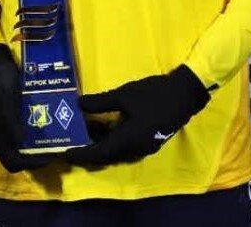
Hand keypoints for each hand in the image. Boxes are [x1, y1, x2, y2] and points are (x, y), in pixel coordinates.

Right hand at [0, 43, 56, 171]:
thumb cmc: (1, 78)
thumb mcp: (8, 95)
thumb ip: (12, 119)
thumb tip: (21, 142)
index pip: (12, 161)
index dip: (31, 164)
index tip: (50, 157)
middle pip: (14, 159)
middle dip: (34, 160)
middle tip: (54, 152)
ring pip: (15, 151)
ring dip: (32, 151)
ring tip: (51, 144)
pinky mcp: (3, 123)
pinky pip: (16, 140)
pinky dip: (29, 141)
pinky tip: (42, 133)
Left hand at [63, 65, 210, 165]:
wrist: (185, 94)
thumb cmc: (154, 94)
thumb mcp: (124, 95)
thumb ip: (101, 102)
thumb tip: (79, 105)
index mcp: (128, 141)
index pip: (99, 154)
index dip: (81, 155)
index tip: (65, 153)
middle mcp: (135, 149)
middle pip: (107, 156)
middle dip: (89, 150)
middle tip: (72, 140)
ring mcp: (144, 147)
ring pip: (117, 151)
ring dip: (101, 143)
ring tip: (87, 128)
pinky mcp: (149, 141)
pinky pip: (126, 146)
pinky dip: (113, 139)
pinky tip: (107, 124)